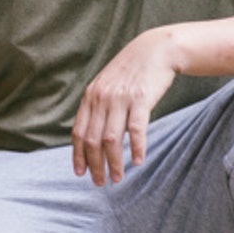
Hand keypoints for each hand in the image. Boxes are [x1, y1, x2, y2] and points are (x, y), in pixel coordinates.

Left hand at [71, 29, 178, 185]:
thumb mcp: (107, 85)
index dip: (78, 155)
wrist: (155, 50)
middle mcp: (101, 98)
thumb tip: (91, 135)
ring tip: (117, 178)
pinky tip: (137, 162)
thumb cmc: (131, 71)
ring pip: (111, 139)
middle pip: (92, 140)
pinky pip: (135, 130)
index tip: (80, 173)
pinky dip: (136, 148)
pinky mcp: (140, 99)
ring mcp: (120, 99)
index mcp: (91, 96)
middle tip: (100, 182)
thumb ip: (98, 106)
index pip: (78, 132)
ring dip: (113, 163)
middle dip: (94, 165)